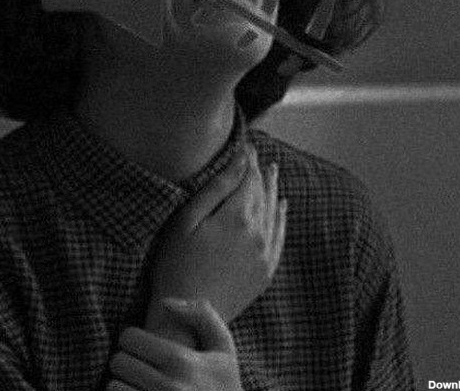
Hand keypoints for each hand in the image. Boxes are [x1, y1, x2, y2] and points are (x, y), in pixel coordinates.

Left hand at [109, 299, 242, 390]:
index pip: (130, 338)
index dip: (132, 338)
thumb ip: (201, 314)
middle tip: (138, 364)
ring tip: (136, 383)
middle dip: (125, 361)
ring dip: (121, 385)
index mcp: (183, 363)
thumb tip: (166, 303)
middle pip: (118, 362)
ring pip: (113, 388)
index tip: (141, 344)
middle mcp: (169, 388)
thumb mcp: (223, 348)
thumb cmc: (224, 384)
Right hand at [146, 145, 286, 337]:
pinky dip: (282, 217)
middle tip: (257, 155)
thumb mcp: (188, 220)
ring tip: (272, 171)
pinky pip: (280, 236)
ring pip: (274, 211)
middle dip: (260, 171)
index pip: (248, 177)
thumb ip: (217, 187)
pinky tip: (281, 206)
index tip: (247, 144)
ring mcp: (265, 253)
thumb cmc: (177, 264)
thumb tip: (240, 159)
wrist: (189, 315)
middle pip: (263, 192)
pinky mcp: (266, 271)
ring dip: (273, 189)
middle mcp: (258, 231)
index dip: (248, 159)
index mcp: (237, 215)